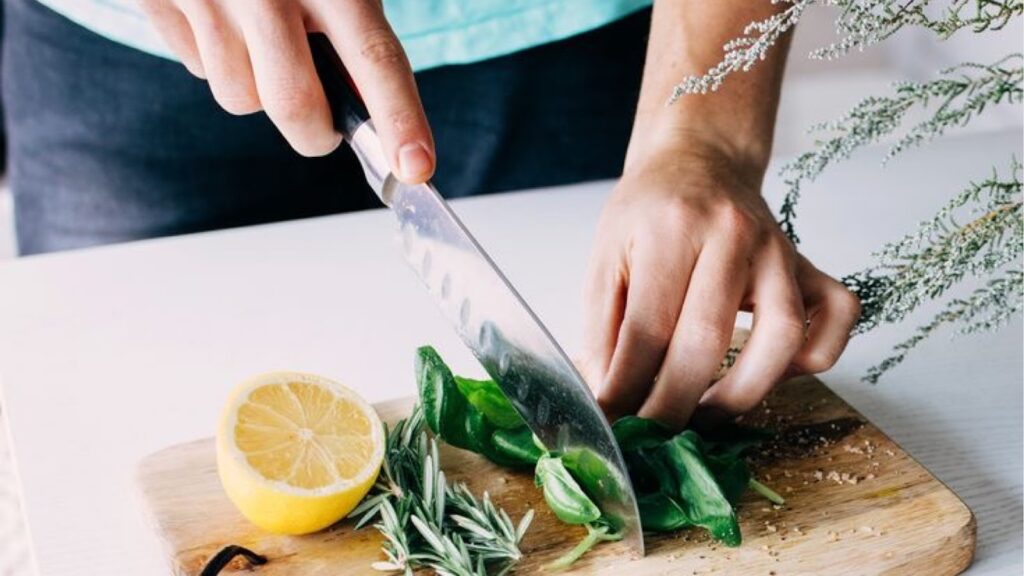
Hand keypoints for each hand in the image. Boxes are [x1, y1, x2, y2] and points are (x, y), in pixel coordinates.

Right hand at [138, 0, 434, 180]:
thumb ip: (354, 30)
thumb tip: (370, 113)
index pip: (376, 59)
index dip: (400, 119)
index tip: (415, 168)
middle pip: (294, 106)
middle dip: (315, 135)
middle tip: (325, 130)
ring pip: (240, 97)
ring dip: (258, 90)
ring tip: (262, 39)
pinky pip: (196, 68)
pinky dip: (216, 59)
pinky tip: (223, 18)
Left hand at [580, 140, 859, 428]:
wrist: (699, 159)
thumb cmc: (650, 211)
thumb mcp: (607, 256)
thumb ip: (603, 325)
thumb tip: (605, 394)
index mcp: (672, 229)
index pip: (648, 328)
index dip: (627, 386)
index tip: (611, 421)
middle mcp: (733, 235)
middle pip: (708, 341)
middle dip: (674, 405)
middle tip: (650, 434)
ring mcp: (780, 250)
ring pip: (781, 339)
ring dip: (740, 396)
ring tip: (702, 416)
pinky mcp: (812, 264)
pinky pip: (836, 319)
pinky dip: (811, 357)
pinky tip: (769, 373)